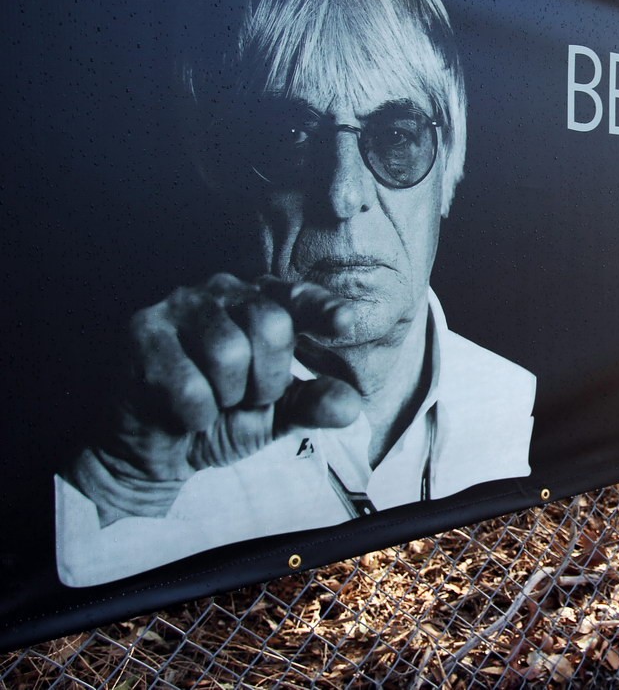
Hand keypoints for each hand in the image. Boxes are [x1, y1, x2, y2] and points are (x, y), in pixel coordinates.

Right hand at [65, 273, 362, 524]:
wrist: (156, 452)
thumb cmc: (223, 419)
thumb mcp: (279, 414)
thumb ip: (315, 405)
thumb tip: (351, 405)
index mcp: (260, 302)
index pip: (298, 297)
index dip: (323, 308)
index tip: (345, 324)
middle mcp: (221, 292)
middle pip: (270, 324)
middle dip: (268, 378)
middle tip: (248, 398)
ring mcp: (178, 306)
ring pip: (227, 352)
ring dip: (229, 396)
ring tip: (215, 403)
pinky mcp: (142, 333)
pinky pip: (189, 384)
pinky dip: (195, 414)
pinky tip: (183, 414)